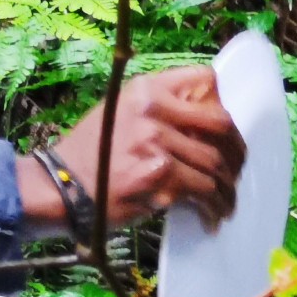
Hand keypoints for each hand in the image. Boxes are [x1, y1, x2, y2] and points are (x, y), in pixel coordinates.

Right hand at [17, 66, 245, 233]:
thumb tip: (202, 123)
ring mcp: (155, 141)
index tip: (222, 131)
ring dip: (226, 187)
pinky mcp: (158, 175)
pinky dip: (212, 206)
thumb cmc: (90, 153)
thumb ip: (157, 108)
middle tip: (235, 171)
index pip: (206, 80)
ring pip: (214, 162)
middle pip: (220, 123)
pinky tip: (211, 215)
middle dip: (236, 151)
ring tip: (224, 202)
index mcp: (145, 88)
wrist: (60, 186)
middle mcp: (152, 109)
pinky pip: (202, 190)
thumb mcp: (118, 111)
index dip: (221, 106)